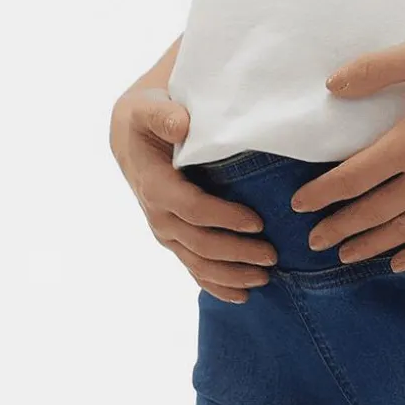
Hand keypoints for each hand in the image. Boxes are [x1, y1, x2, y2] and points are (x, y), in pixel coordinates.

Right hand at [109, 84, 276, 302]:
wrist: (132, 138)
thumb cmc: (147, 118)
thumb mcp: (149, 107)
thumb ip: (163, 115)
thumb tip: (181, 124)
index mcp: (155, 185)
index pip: (193, 209)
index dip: (225, 218)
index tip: (257, 222)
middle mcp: (159, 216)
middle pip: (201, 244)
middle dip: (237, 254)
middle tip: (271, 256)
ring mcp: (166, 233)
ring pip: (199, 264)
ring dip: (232, 276)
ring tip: (264, 278)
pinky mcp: (175, 242)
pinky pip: (194, 271)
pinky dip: (218, 287)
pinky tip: (242, 297)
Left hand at [290, 36, 404, 271]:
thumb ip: (375, 70)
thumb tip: (332, 86)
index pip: (352, 178)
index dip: (322, 194)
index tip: (300, 207)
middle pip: (372, 212)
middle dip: (339, 229)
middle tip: (314, 242)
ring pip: (403, 232)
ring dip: (371, 247)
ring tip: (347, 258)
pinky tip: (399, 264)